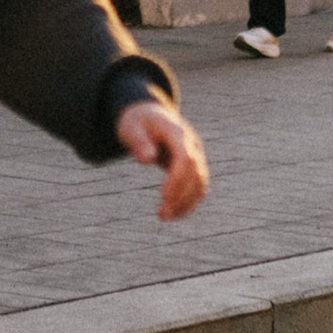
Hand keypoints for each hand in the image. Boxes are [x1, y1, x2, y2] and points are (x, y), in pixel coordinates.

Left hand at [118, 99, 208, 220]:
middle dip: (181, 196)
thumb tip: (148, 159)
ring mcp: (196, 154)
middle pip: (195, 172)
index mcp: (177, 132)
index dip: (178, 179)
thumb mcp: (131, 128)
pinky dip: (189, 201)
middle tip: (161, 215)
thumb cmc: (138, 122)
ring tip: (164, 217)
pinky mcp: (194, 165)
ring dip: (187, 203)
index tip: (163, 197)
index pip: (186, 158)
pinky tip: (174, 213)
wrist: (149, 115)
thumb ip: (139, 142)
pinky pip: (198, 186)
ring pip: (201, 182)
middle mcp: (192, 144)